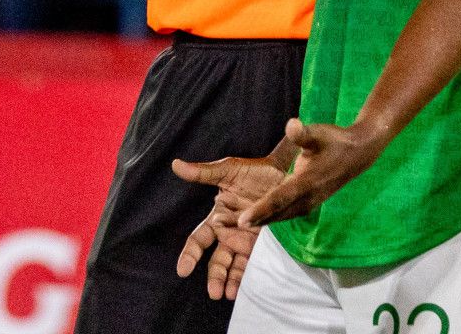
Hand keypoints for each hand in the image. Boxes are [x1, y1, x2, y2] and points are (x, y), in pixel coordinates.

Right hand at [171, 146, 292, 299]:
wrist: (284, 172)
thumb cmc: (253, 171)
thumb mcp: (227, 170)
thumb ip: (202, 173)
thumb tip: (176, 165)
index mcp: (218, 218)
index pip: (199, 239)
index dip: (190, 254)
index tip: (183, 269)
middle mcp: (230, 233)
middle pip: (217, 259)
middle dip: (214, 276)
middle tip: (214, 292)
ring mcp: (247, 240)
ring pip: (234, 265)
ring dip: (230, 281)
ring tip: (229, 294)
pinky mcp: (264, 243)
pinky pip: (254, 262)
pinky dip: (248, 275)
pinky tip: (245, 288)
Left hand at [238, 118, 386, 228]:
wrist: (358, 153)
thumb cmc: (334, 141)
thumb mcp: (318, 134)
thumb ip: (302, 134)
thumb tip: (291, 125)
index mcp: (305, 183)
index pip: (278, 199)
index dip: (259, 210)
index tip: (241, 220)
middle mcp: (307, 198)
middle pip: (276, 214)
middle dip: (253, 220)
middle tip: (225, 225)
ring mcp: (310, 203)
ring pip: (281, 217)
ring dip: (261, 222)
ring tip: (235, 225)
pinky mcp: (310, 203)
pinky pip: (286, 214)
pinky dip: (271, 218)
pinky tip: (257, 219)